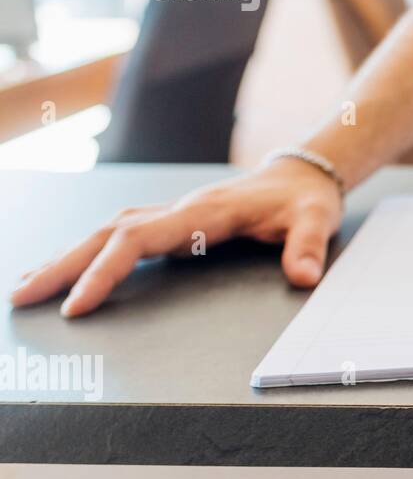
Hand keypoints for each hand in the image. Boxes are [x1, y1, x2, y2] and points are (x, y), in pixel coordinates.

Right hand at [9, 158, 342, 316]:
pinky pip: (119, 235)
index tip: (77, 304)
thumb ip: (309, 246)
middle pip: (108, 232)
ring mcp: (173, 214)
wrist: (303, 175)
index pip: (139, 239)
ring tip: (25, 287)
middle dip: (63, 265)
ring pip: (106, 230)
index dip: (105, 270)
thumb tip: (304, 276)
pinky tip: (64, 270)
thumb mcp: (317, 220)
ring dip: (67, 257)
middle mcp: (180, 209)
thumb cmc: (306, 200)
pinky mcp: (173, 223)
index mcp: (205, 211)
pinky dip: (87, 252)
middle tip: (20, 298)